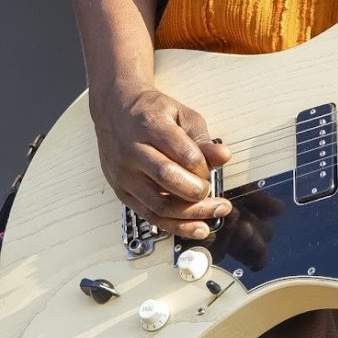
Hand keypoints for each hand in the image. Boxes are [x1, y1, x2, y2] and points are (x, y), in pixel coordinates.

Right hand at [92, 81, 232, 239]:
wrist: (114, 110)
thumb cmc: (150, 111)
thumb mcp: (181, 114)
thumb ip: (202, 138)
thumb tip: (223, 157)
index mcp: (150, 126)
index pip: (184, 155)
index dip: (203, 167)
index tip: (209, 168)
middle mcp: (133, 152)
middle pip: (169, 179)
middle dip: (199, 193)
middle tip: (217, 195)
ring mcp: (125, 175)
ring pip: (159, 205)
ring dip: (192, 215)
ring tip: (215, 214)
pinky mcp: (122, 192)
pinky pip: (150, 216)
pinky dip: (175, 226)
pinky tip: (196, 227)